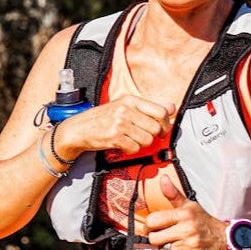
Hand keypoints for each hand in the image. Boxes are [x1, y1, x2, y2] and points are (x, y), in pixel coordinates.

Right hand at [53, 95, 174, 158]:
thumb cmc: (102, 118)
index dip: (165, 123)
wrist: (78, 129)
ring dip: (141, 144)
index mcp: (130, 100)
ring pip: (147, 140)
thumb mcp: (124, 106)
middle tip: (142, 137)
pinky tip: (123, 145)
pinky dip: (131, 150)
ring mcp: (119, 123)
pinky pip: (135, 148)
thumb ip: (149, 107)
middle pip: (156, 128)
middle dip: (152, 136)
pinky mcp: (114, 137)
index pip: (161, 111)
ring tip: (131, 140)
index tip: (161, 129)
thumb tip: (172, 107)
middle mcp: (125, 109)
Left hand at [144, 174, 228, 249]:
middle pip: (155, 239)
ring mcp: (191, 244)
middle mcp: (187, 229)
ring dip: (168, 248)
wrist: (225, 239)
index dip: (148, 226)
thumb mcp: (190, 205)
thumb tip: (163, 179)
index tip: (151, 227)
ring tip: (179, 242)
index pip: (153, 221)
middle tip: (165, 236)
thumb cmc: (204, 222)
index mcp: (184, 214)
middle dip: (157, 238)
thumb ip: (173, 194)